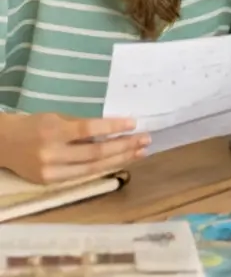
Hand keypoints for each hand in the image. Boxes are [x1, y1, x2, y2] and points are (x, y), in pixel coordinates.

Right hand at [0, 112, 150, 184]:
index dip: (112, 127)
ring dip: (119, 159)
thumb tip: (114, 128)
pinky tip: (120, 162)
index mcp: (53, 131)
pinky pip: (83, 176)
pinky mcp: (50, 183)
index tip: (134, 123)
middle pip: (95, 153)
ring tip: (140, 152)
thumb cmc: (35, 125)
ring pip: (92, 168)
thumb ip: (81, 125)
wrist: (5, 144)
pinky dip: (104, 168)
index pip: (88, 129)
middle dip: (124, 146)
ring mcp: (51, 172)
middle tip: (146, 139)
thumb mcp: (57, 117)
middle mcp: (52, 154)